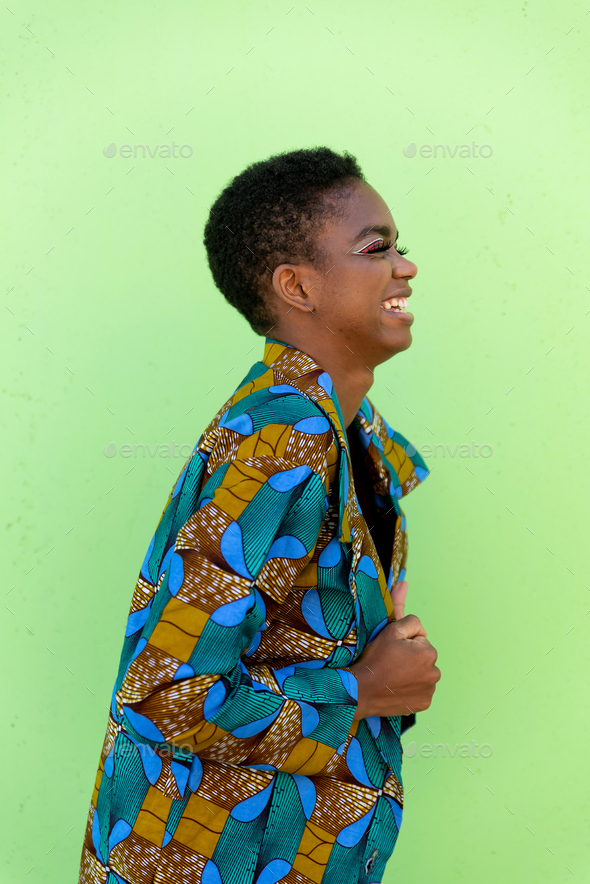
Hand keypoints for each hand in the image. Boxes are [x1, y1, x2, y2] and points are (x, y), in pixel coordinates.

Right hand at [348, 580, 439, 719]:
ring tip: (391, 674)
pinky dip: (411, 688)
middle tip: (389, 661)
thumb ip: (400, 605)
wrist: (360, 692)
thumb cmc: (374, 658)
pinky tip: (396, 687)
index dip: (404, 641)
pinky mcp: (424, 704)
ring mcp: (430, 691)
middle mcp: (435, 672)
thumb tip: (405, 582)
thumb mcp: (388, 629)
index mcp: (429, 651)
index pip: (419, 638)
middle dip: (410, 656)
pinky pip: (420, 690)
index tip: (391, 649)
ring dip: (412, 671)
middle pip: (423, 656)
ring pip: (422, 673)